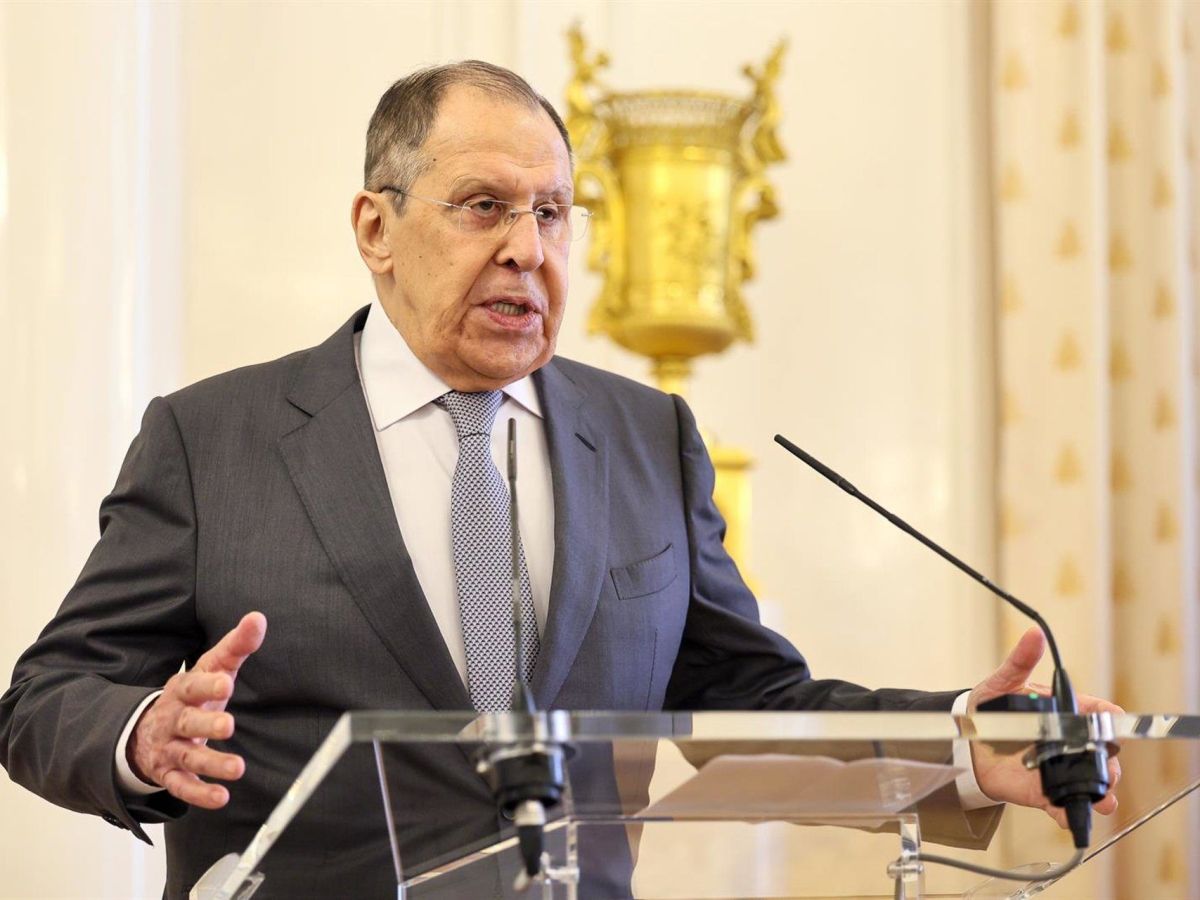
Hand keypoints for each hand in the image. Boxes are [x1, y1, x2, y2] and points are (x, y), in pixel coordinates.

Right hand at [127, 612, 266, 808]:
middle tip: (229, 725)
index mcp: (183, 690)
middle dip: (207, 724)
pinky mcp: (169, 773)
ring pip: (188, 757)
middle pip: (188, 722)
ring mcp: (169, 748)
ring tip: (237, 768)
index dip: (208, 684)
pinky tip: (221, 798)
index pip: (193, 685)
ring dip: (211, 764)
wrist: (145, 729)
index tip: (226, 683)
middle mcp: (173, 719)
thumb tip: (258, 618)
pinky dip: (200, 794)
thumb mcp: (210, 668)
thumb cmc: (192, 695)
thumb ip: (235, 646)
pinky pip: (182, 787)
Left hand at [968, 626, 1122, 828]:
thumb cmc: (988, 708)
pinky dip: (1069, 813)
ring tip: (1102, 799)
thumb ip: (1020, 661)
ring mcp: (1057, 768)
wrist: (962, 741)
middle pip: (1102, 754)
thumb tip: (1034, 634)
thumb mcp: (1002, 682)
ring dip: (1101, 792)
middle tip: (1109, 769)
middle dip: (1111, 764)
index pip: (1098, 714)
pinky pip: (1062, 805)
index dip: (1109, 719)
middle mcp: (1067, 743)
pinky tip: (1069, 815)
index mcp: (1064, 712)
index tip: (1113, 722)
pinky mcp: (1042, 792)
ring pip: (1090, 783)